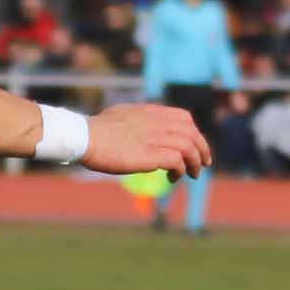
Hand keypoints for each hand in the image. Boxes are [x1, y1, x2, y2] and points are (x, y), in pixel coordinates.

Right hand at [82, 103, 211, 178]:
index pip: (184, 117)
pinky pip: (178, 161)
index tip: (195, 145)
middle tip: (204, 164)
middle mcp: (157, 122)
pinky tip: (173, 177)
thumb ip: (137, 119)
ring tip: (192, 175)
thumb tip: (139, 126)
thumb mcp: (122, 115)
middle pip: (192, 132)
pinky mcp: (151, 154)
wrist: (85, 137)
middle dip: (202, 149)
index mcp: (150, 112)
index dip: (193, 132)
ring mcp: (155, 137)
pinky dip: (181, 170)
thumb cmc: (96, 130)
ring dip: (195, 162)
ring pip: (189, 147)